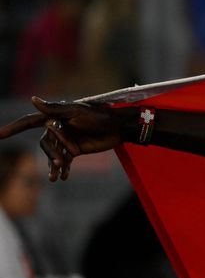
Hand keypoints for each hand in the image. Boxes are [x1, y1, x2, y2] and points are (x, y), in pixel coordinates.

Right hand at [0, 97, 126, 181]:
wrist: (118, 128)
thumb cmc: (99, 115)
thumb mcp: (77, 111)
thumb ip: (55, 109)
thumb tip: (33, 99)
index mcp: (54, 117)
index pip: (29, 122)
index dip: (13, 128)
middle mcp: (56, 128)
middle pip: (44, 144)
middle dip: (50, 153)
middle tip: (60, 161)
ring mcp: (65, 140)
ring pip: (52, 155)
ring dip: (53, 165)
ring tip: (56, 176)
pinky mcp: (74, 150)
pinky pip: (63, 161)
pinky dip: (61, 169)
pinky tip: (62, 178)